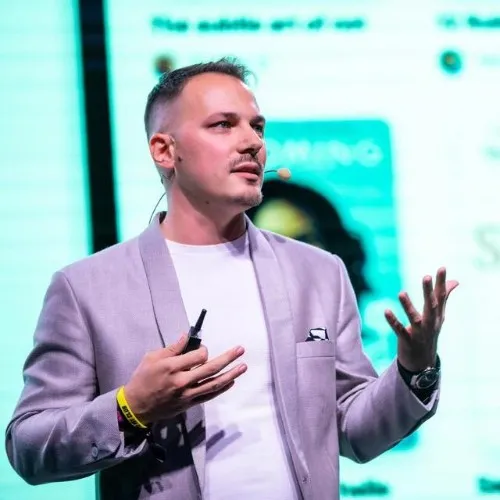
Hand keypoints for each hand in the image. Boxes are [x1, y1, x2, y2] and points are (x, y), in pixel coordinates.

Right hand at [123, 334, 246, 424]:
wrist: (136, 406)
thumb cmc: (143, 378)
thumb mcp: (152, 357)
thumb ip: (172, 348)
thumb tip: (187, 337)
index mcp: (171, 367)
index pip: (197, 356)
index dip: (203, 350)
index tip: (201, 349)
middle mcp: (182, 381)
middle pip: (210, 368)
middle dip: (228, 358)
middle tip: (240, 350)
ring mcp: (187, 395)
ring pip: (214, 383)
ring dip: (231, 374)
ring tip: (243, 366)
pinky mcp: (189, 404)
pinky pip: (209, 395)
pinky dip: (222, 388)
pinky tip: (231, 381)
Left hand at [384, 267, 458, 371]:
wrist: (423, 363)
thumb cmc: (429, 333)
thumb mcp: (438, 316)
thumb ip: (444, 297)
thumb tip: (455, 281)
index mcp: (438, 316)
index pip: (441, 297)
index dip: (441, 283)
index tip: (442, 267)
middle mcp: (431, 324)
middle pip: (431, 306)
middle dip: (429, 292)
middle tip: (426, 277)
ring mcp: (420, 334)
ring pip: (415, 319)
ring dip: (408, 306)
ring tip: (401, 293)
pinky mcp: (407, 341)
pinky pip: (400, 331)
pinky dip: (394, 322)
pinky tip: (386, 311)